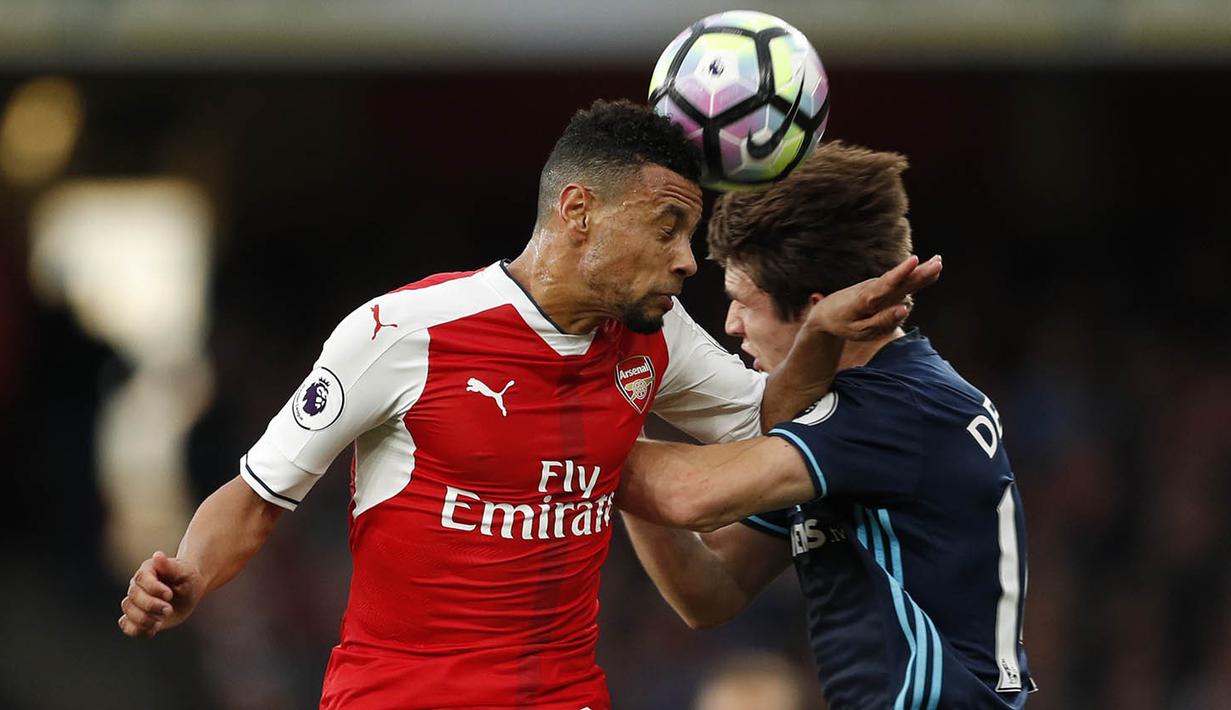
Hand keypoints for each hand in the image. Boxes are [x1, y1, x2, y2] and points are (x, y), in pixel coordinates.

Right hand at [118, 550, 204, 637]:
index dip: (153, 589)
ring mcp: (135, 602)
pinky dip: (136, 630)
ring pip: (128, 612)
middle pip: (133, 597)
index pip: (142, 579)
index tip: (169, 595)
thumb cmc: (188, 579)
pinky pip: (126, 625)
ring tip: (160, 622)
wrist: (189, 592)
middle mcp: (137, 586)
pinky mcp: (137, 617)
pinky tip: (152, 630)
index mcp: (148, 570)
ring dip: (144, 620)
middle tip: (169, 610)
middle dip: (151, 606)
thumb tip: (157, 555)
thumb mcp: (185, 571)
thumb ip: (170, 566)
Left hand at [805, 254, 941, 339]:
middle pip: (900, 280)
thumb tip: (905, 308)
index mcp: (867, 299)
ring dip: (921, 271)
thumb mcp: (860, 330)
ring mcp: (879, 286)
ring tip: (938, 262)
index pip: (886, 284)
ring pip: (902, 279)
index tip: (914, 261)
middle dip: (919, 272)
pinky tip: (928, 267)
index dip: (901, 273)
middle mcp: (874, 288)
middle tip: (938, 263)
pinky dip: (914, 274)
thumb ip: (883, 321)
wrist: (826, 312)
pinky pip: (901, 281)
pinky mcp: (882, 288)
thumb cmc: (843, 324)